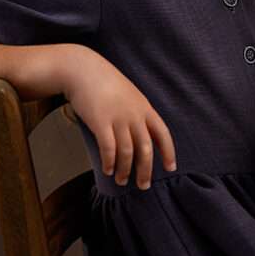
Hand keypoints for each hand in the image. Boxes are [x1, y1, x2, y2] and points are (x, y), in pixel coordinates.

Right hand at [61, 47, 176, 188]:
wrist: (83, 70)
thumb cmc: (105, 84)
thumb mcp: (130, 95)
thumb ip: (138, 113)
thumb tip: (141, 135)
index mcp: (145, 108)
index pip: (163, 134)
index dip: (168, 152)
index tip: (170, 168)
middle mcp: (134, 115)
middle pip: (146, 149)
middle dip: (146, 170)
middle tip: (143, 185)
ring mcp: (118, 118)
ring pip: (127, 152)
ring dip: (124, 170)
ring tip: (121, 180)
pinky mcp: (100, 122)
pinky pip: (108, 149)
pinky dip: (109, 163)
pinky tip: (107, 170)